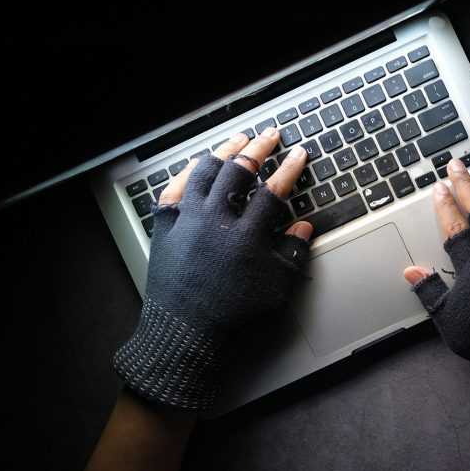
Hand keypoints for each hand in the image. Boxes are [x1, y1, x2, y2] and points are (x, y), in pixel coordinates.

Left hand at [113, 128, 312, 409]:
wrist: (185, 335)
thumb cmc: (233, 317)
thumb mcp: (276, 289)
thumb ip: (292, 253)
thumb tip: (303, 226)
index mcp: (247, 235)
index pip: (274, 190)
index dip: (289, 169)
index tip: (299, 154)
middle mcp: (216, 220)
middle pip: (239, 171)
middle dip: (258, 149)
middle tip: (270, 135)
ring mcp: (188, 221)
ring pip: (205, 172)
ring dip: (223, 152)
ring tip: (237, 140)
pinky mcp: (166, 228)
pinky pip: (174, 190)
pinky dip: (187, 173)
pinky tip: (196, 165)